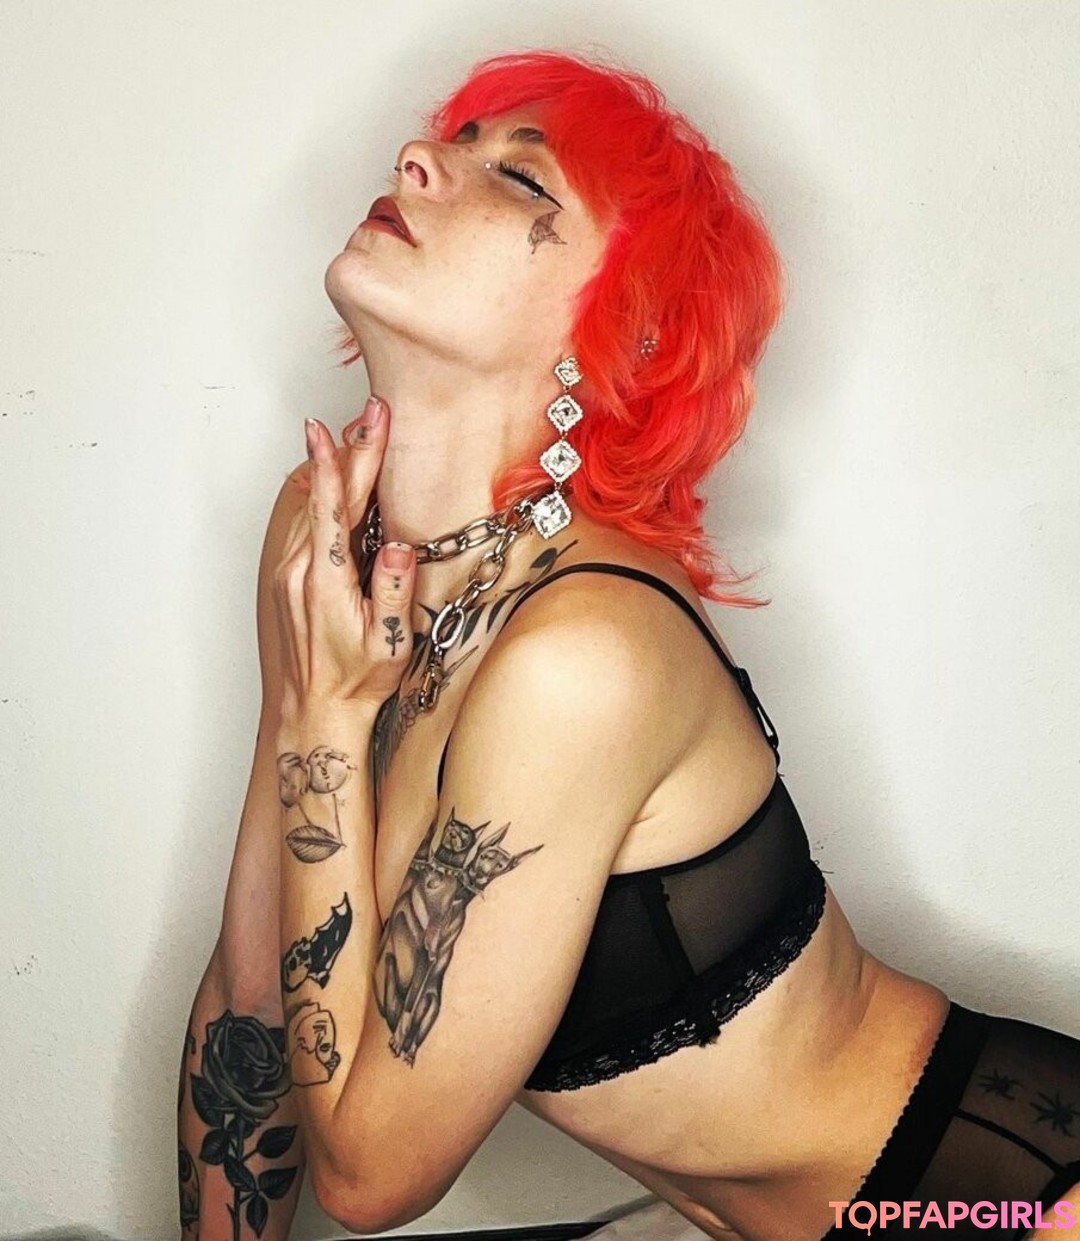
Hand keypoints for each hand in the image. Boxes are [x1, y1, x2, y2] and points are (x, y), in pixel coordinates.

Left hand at [273, 396, 414, 719]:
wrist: (312, 714)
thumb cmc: (354, 684)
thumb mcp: (387, 644)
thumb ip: (392, 591)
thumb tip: (397, 546)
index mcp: (325, 580)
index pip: (336, 504)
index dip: (346, 459)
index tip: (354, 422)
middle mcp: (298, 570)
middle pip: (326, 495)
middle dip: (351, 451)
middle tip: (370, 414)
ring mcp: (286, 573)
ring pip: (312, 507)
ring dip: (336, 472)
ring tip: (360, 438)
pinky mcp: (284, 580)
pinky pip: (303, 526)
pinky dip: (322, 499)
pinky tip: (336, 488)